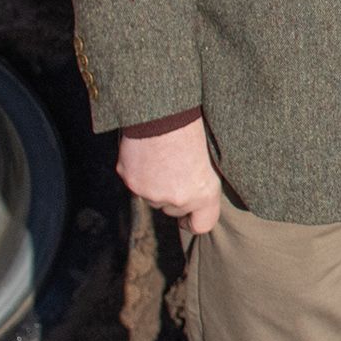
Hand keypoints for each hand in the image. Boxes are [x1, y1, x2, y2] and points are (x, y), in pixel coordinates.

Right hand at [119, 114, 222, 234]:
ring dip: (156, 185)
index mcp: (204, 193)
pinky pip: (135, 183)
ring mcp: (151, 193)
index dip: (194, 220)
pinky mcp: (131, 182)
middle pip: (173, 210)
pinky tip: (147, 155)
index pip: (201, 226)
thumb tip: (193, 197)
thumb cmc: (192, 131)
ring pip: (152, 198)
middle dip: (174, 196)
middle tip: (177, 170)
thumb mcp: (209, 161)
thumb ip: (201, 185)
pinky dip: (139, 173)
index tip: (190, 215)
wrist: (164, 113)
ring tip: (163, 159)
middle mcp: (177, 199)